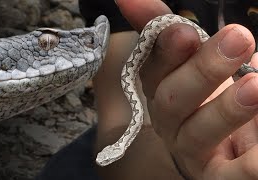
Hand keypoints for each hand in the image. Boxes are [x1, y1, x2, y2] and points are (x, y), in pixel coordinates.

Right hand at [117, 0, 257, 178]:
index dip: (164, 52)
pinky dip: (252, 158)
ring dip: (225, 109)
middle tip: (238, 40)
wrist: (235, 144)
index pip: (152, 71)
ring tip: (255, 87)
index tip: (183, 32)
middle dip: (200, 71)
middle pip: (171, 101)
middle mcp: (171, 123)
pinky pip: (236, 172)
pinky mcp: (221, 178)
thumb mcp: (194, 55)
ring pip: (197, 134)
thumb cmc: (212, 92)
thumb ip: (163, 27)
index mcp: (164, 91)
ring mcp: (194, 153)